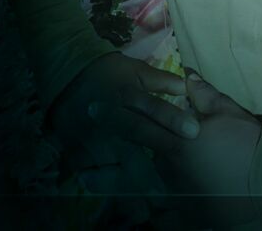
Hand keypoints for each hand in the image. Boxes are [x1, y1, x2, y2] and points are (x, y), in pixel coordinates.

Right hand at [49, 52, 200, 191]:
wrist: (67, 78)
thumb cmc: (106, 74)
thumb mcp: (135, 70)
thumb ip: (161, 80)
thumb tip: (188, 84)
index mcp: (127, 95)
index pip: (153, 108)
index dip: (173, 119)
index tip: (194, 132)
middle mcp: (111, 118)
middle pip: (136, 141)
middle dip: (157, 157)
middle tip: (178, 172)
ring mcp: (94, 137)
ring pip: (116, 163)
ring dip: (134, 176)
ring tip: (154, 192)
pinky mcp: (78, 152)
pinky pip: (94, 173)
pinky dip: (108, 182)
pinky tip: (123, 189)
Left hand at [158, 72, 261, 200]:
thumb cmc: (245, 139)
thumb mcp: (226, 109)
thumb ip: (203, 94)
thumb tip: (188, 76)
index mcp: (178, 142)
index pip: (154, 129)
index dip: (158, 121)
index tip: (164, 117)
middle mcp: (174, 169)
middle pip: (157, 153)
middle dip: (164, 142)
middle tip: (180, 137)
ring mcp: (183, 191)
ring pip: (166, 173)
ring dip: (171, 163)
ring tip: (188, 157)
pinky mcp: (193, 208)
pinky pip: (179, 194)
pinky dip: (182, 184)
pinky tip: (195, 177)